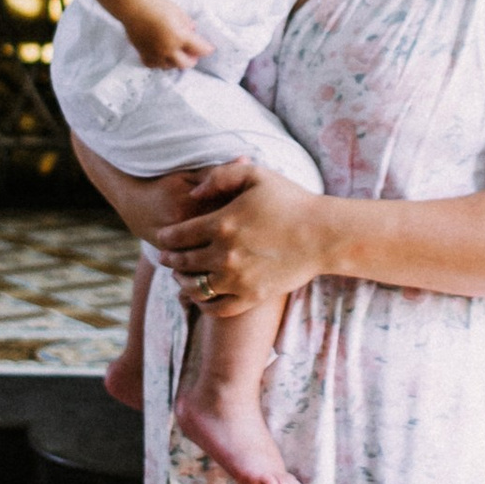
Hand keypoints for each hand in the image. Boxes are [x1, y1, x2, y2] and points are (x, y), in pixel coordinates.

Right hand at [123, 0, 206, 72]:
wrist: (132, 6)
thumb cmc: (156, 4)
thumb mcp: (177, 11)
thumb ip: (186, 23)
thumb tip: (192, 30)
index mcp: (179, 37)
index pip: (199, 48)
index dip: (207, 49)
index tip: (210, 48)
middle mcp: (168, 49)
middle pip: (185, 64)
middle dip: (192, 59)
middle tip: (193, 54)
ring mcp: (155, 53)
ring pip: (169, 66)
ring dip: (176, 62)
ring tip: (177, 54)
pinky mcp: (143, 53)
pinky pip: (154, 64)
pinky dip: (160, 62)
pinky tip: (162, 56)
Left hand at [161, 162, 333, 317]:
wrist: (323, 235)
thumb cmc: (291, 201)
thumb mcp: (256, 175)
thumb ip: (221, 176)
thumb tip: (193, 193)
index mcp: (222, 224)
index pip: (177, 235)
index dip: (165, 237)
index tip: (162, 237)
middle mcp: (224, 255)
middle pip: (183, 262)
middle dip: (169, 260)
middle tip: (165, 257)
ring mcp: (237, 279)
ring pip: (195, 288)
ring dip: (182, 282)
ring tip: (181, 277)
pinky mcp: (251, 297)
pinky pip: (217, 308)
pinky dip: (203, 304)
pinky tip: (202, 297)